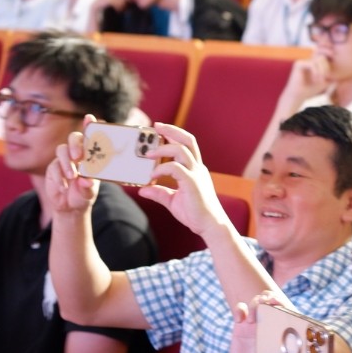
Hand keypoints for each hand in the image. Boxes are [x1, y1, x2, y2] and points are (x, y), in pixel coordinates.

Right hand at [45, 116, 100, 214]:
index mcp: (91, 156)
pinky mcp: (53, 168)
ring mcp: (64, 159)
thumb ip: (88, 187)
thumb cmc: (84, 195)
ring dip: (67, 163)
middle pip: (74, 138)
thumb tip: (86, 181)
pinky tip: (63, 187)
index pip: (92, 137)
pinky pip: (53, 167)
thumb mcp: (89, 193)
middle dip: (75, 144)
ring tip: (72, 177)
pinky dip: (59, 177)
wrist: (69, 207)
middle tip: (78, 156)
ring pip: (62, 150)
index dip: (90, 125)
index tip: (90, 118)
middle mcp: (78, 154)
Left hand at [138, 123, 232, 239]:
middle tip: (156, 126)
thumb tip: (142, 189)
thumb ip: (159, 193)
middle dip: (172, 131)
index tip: (160, 128)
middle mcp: (197, 168)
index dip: (174, 134)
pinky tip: (152, 175)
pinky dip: (162, 169)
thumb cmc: (195, 213)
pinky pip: (175, 168)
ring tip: (148, 154)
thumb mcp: (172, 201)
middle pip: (188, 140)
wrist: (209, 226)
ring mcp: (196, 174)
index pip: (186, 145)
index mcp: (195, 169)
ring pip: (181, 150)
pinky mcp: (192, 183)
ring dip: (163, 149)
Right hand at [228, 292, 290, 352]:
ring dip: (254, 304)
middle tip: (266, 301)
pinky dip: (240, 309)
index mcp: (276, 331)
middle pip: (268, 302)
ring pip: (254, 303)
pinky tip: (239, 319)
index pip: (280, 311)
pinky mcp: (240, 326)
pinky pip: (240, 310)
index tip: (277, 302)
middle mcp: (266, 324)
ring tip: (253, 317)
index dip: (280, 303)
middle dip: (267, 298)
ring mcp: (252, 323)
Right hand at [282, 54, 330, 103]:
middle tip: (325, 78)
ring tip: (320, 80)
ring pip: (318, 60)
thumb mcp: (323, 83)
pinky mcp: (298, 64)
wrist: (297, 96)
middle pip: (322, 57)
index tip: (329, 73)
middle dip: (326, 68)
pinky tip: (315, 79)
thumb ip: (330, 78)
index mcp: (312, 64)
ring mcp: (302, 61)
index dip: (328, 63)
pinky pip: (312, 64)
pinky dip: (316, 72)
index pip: (324, 58)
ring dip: (322, 70)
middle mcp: (307, 61)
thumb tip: (339, 76)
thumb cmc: (309, 90)